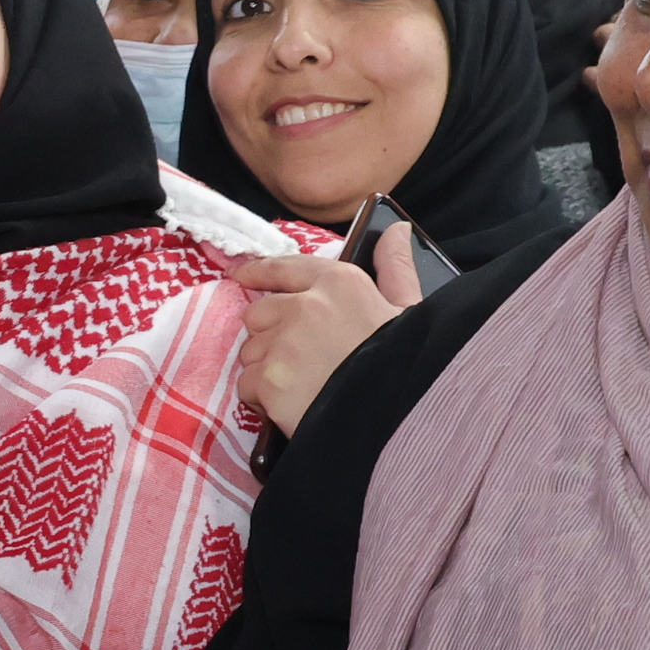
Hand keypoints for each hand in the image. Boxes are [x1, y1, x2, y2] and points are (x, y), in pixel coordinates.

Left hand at [220, 224, 423, 431]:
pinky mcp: (268, 381)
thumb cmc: (408, 364)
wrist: (401, 421)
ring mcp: (283, 344)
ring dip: (267, 367)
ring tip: (301, 386)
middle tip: (299, 359)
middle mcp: (305, 306)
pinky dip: (263, 399)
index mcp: (340, 283)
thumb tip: (396, 229)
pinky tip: (292, 406)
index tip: (240, 276)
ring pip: (251, 351)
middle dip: (270, 334)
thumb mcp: (408, 311)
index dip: (259, 272)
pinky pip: (248, 386)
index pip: (285, 267)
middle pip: (259, 312)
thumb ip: (395, 268)